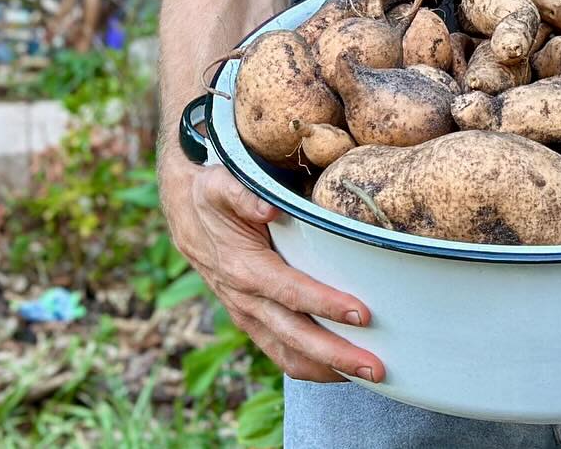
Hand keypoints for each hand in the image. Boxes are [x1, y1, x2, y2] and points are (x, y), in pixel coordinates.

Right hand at [158, 149, 384, 384]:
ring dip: (328, 369)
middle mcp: (246, 299)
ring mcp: (248, 314)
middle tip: (376, 367)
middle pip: (295, 337)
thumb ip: (244, 196)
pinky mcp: (252, 319)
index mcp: (245, 268)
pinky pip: (280, 352)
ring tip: (368, 375)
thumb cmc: (211, 197)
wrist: (184, 211)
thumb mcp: (222, 185)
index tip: (361, 314)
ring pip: (288, 354)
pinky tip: (338, 369)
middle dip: (337, 355)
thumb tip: (270, 209)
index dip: (326, 305)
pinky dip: (310, 366)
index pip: (291, 293)